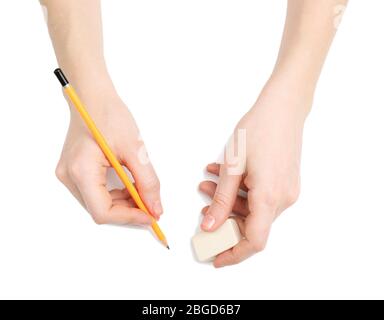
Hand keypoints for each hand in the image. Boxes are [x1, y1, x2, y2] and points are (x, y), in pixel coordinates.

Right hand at [55, 87, 161, 225]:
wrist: (92, 97)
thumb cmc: (110, 116)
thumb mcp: (135, 150)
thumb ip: (148, 182)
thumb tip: (155, 208)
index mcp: (81, 171)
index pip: (103, 212)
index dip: (129, 218)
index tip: (150, 216)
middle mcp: (69, 177)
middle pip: (100, 210)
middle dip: (128, 211)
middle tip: (150, 204)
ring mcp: (68, 174)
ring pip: (97, 203)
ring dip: (122, 203)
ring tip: (140, 192)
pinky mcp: (73, 171)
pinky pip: (94, 192)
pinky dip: (113, 194)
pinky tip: (127, 185)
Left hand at [199, 77, 311, 266]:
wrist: (283, 107)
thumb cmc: (258, 130)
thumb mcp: (233, 166)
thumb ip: (221, 200)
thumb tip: (210, 225)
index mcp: (270, 197)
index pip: (254, 241)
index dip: (234, 253)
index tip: (216, 257)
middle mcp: (283, 199)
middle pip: (252, 225)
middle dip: (224, 218)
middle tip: (203, 207)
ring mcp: (287, 190)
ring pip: (254, 209)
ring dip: (229, 201)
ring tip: (208, 183)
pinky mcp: (285, 182)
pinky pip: (261, 196)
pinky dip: (242, 191)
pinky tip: (224, 175)